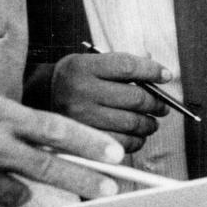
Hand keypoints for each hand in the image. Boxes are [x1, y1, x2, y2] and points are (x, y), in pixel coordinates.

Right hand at [50, 51, 169, 153]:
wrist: (39, 99)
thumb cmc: (74, 79)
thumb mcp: (90, 62)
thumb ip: (122, 66)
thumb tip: (161, 75)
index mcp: (84, 67)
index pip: (128, 66)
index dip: (152, 70)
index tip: (166, 76)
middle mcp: (81, 92)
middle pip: (135, 97)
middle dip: (156, 103)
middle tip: (162, 106)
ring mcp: (82, 118)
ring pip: (132, 123)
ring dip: (149, 124)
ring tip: (150, 122)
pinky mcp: (84, 140)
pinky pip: (122, 144)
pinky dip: (137, 140)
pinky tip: (136, 135)